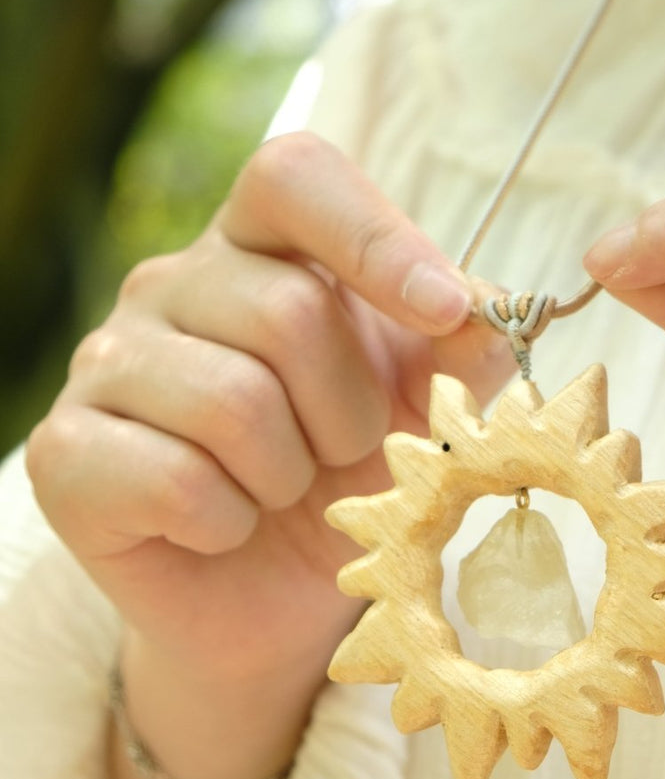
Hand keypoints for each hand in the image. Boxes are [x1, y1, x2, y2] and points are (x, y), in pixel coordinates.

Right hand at [28, 132, 510, 689]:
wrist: (279, 603)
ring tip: (282, 491)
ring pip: (233, 401)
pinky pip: (175, 480)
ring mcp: (104, 361)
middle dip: (350, 410)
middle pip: (289, 309)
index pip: (295, 175)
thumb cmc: (353, 479)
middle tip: (342, 452)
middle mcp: (170, 283)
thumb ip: (467, 345)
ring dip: (290, 473)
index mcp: (259, 245)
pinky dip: (227, 523)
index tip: (443, 309)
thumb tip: (486, 307)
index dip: (374, 235)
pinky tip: (223, 527)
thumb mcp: (431, 404)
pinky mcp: (64, 453)